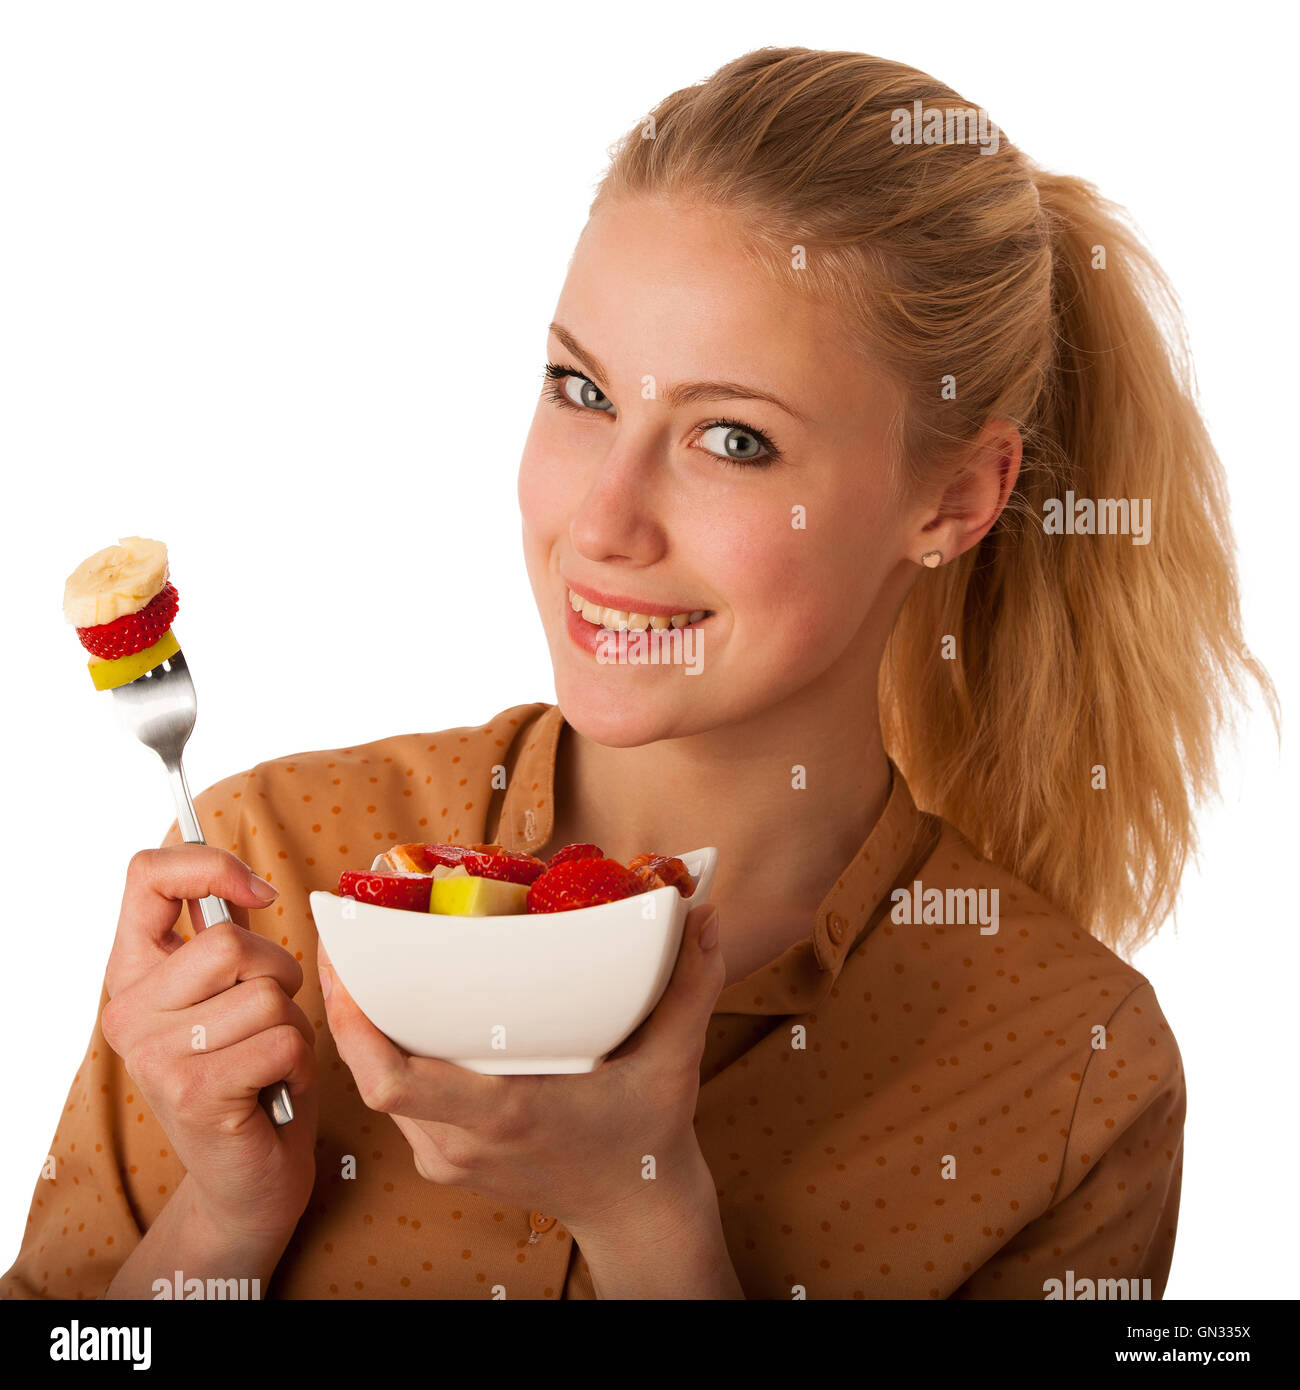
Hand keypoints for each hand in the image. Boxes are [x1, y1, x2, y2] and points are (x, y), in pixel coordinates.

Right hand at [101, 845, 319, 1241]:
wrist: (246, 1179)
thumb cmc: (252, 1073)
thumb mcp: (231, 994)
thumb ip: (226, 940)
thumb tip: (245, 883)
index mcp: (132, 973)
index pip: (146, 875)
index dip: (210, 866)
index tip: (258, 894)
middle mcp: (127, 1011)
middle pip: (230, 942)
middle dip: (280, 974)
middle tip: (271, 1018)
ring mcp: (153, 1055)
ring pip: (266, 994)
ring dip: (293, 1027)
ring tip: (270, 1061)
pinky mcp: (192, 1093)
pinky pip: (282, 1040)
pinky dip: (300, 1064)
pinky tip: (275, 1089)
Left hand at [318, 903, 723, 1234]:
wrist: (635, 1215)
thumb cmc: (647, 1140)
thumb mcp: (674, 1063)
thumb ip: (691, 987)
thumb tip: (704, 914)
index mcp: (503, 1115)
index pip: (394, 1080)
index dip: (353, 1024)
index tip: (344, 962)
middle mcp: (460, 1141)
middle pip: (370, 1073)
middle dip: (347, 1004)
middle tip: (346, 934)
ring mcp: (447, 1156)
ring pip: (378, 1086)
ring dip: (361, 1028)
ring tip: (361, 958)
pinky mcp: (446, 1158)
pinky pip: (397, 1100)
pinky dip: (385, 1053)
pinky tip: (392, 1008)